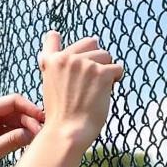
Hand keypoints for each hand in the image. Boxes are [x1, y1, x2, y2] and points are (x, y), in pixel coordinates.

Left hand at [0, 94, 44, 166]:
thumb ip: (11, 141)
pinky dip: (21, 136)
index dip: (30, 109)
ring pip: (17, 121)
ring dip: (27, 129)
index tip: (43, 120)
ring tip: (37, 141)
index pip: (13, 101)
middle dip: (30, 121)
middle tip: (41, 136)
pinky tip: (29, 144)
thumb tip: (33, 133)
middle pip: (17, 111)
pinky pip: (12, 131)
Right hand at [38, 32, 123, 149]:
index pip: (53, 37)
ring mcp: (84, 64)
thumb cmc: (61, 113)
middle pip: (91, 45)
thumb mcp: (49, 83)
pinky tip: (106, 92)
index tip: (69, 51)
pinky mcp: (101, 73)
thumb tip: (53, 34)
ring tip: (97, 89)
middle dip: (95, 60)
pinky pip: (118, 68)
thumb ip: (51, 63)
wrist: (68, 132)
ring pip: (106, 55)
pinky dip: (116, 79)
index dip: (64, 44)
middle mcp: (66, 58)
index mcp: (51, 61)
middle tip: (89, 84)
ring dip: (106, 70)